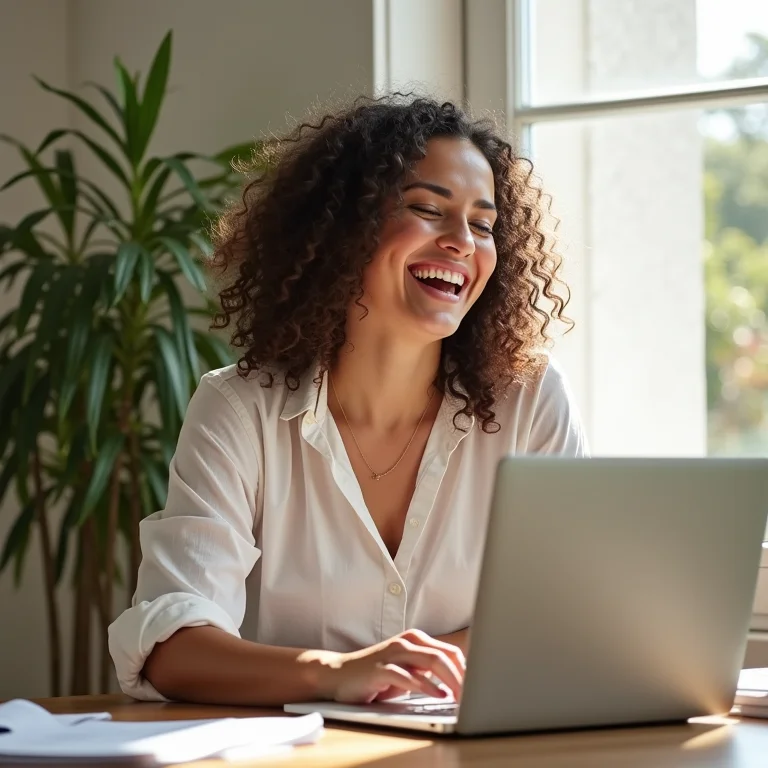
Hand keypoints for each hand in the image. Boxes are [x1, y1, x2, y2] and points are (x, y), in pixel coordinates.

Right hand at [311, 628, 464, 703]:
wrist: (340, 674)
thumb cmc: (377, 674)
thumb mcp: (408, 671)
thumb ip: (429, 671)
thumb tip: (460, 682)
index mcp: (417, 639)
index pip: (451, 651)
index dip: (468, 669)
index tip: (480, 687)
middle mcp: (407, 642)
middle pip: (445, 656)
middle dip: (464, 677)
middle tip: (475, 696)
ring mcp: (394, 653)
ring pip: (431, 661)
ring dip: (450, 680)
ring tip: (461, 697)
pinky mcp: (382, 667)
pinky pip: (409, 676)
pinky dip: (427, 686)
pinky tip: (438, 695)